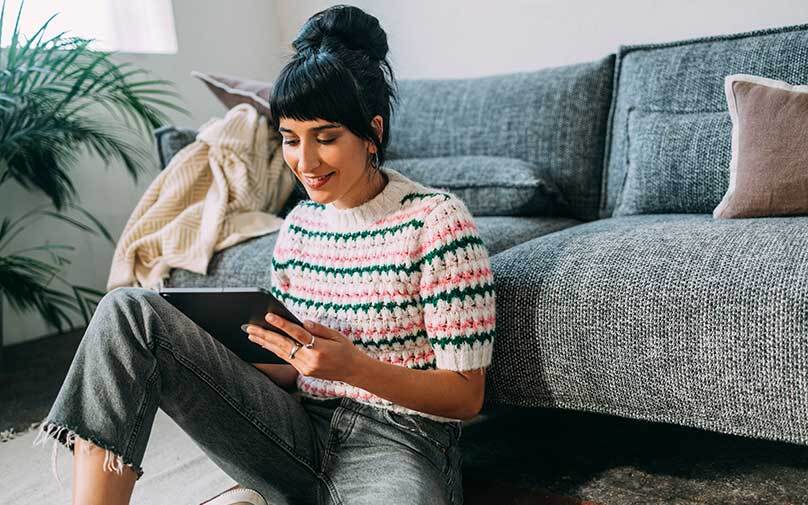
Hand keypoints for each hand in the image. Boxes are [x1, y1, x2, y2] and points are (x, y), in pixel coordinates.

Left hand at [244, 313, 367, 382]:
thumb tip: (302, 322)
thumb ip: (319, 329)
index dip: (282, 324)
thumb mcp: (337, 335)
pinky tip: (265, 344)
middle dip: (265, 335)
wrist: (353, 371)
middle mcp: (310, 360)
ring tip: (251, 334)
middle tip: (249, 327)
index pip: (297, 334)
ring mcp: (305, 368)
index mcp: (319, 349)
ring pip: (281, 353)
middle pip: (283, 345)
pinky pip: (286, 358)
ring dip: (265, 343)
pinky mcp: (303, 372)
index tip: (268, 316)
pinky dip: (274, 350)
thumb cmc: (346, 350)